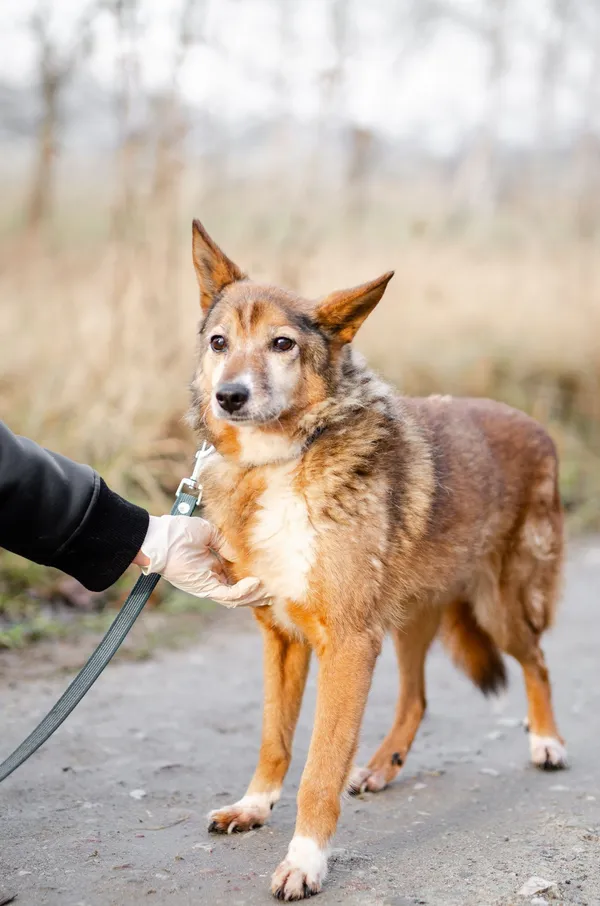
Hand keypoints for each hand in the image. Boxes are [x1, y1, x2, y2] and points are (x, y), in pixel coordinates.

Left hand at [135, 515, 270, 607]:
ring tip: (271, 589)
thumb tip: (241, 554)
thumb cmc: (179, 532)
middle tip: (277, 590)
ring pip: (238, 599)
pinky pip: (228, 596)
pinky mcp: (205, 588)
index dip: (254, 579)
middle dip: (260, 593)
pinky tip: (256, 582)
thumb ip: (225, 543)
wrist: (160, 537)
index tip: (270, 575)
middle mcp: (213, 579)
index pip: (238, 579)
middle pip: (241, 594)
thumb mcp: (209, 533)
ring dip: (255, 596)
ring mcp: (209, 586)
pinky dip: (243, 592)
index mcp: (214, 567)